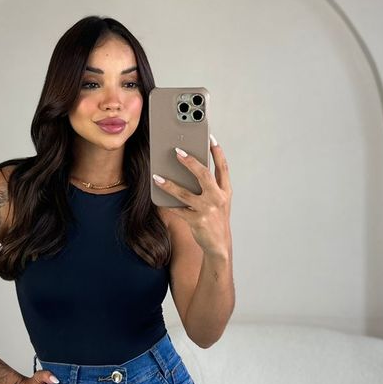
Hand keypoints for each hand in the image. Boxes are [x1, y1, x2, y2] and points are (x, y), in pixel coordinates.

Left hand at [153, 138, 232, 255]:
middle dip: (190, 162)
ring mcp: (208, 210)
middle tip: (177, 151)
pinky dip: (167, 204)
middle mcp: (218, 198)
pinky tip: (158, 198)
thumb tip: (190, 168)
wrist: (219, 246)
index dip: (217, 152)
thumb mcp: (219, 201)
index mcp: (225, 191)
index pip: (223, 167)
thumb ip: (210, 186)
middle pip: (204, 175)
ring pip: (185, 194)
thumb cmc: (216, 219)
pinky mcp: (197, 221)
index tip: (210, 138)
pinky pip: (178, 210)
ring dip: (169, 184)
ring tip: (157, 177)